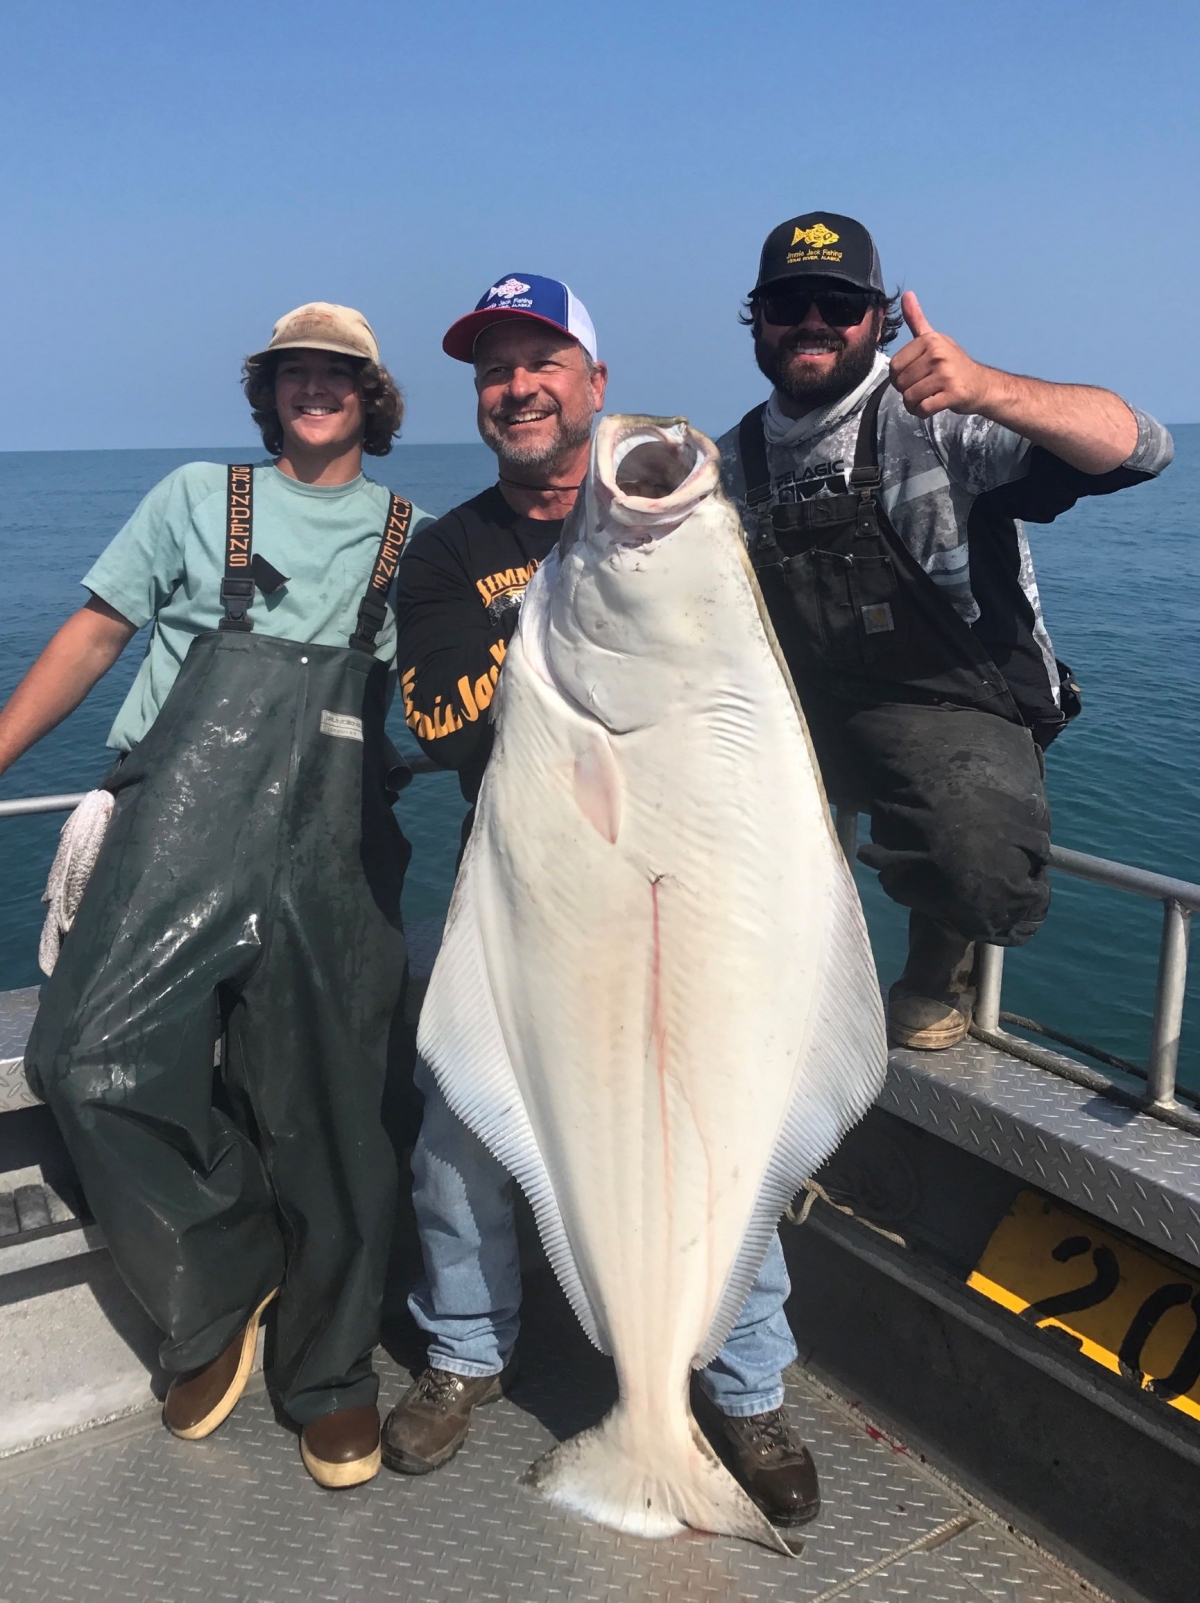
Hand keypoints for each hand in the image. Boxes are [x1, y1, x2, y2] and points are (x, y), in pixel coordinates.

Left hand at [889, 292, 993, 418]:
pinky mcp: (953, 393)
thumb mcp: (935, 339)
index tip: (915, 376)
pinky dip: (923, 412)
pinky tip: (932, 406)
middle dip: (907, 392)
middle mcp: (938, 354)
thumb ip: (917, 320)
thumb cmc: (953, 364)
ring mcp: (946, 374)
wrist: (981, 385)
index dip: (899, 378)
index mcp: (930, 340)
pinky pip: (923, 408)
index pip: (894, 367)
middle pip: (901, 383)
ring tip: (928, 398)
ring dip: (914, 404)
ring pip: (910, 398)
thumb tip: (906, 294)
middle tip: (923, 389)